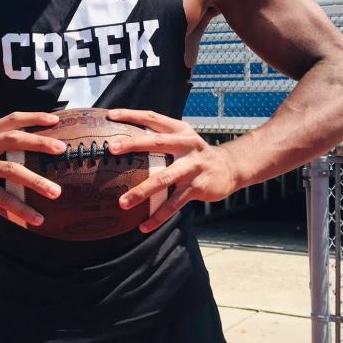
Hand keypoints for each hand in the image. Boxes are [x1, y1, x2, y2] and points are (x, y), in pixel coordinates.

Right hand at [0, 111, 65, 227]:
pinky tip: (35, 218)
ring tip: (56, 192)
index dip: (34, 117)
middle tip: (62, 149)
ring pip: (11, 170)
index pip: (12, 119)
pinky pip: (1, 198)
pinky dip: (21, 208)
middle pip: (15, 139)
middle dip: (41, 143)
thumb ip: (1, 149)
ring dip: (37, 182)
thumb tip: (37, 154)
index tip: (56, 121)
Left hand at [107, 109, 238, 232]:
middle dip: (133, 144)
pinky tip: (144, 226)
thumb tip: (126, 142)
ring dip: (142, 192)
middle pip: (156, 143)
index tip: (111, 115)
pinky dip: (158, 216)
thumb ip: (161, 138)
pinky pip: (174, 204)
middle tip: (111, 148)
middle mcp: (187, 145)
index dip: (132, 115)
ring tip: (122, 203)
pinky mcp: (198, 187)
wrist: (230, 168)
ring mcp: (193, 166)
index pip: (153, 118)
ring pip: (163, 179)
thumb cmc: (196, 154)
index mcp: (180, 130)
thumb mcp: (184, 139)